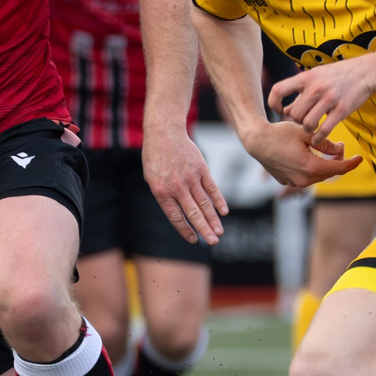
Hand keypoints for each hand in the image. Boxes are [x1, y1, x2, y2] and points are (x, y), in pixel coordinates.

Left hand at [141, 120, 228, 244]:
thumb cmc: (155, 157)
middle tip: (213, 242)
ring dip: (213, 219)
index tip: (194, 240)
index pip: (176, 217)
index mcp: (162, 192)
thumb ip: (165, 196)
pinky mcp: (201, 169)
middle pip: (193, 213)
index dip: (185, 230)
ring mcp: (191, 178)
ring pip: (204, 203)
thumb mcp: (152, 178)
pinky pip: (212, 188)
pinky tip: (223, 212)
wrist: (165, 133)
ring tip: (220, 233)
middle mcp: (177, 187)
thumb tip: (180, 213)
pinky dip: (218, 201)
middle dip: (204, 230)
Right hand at [242, 119, 360, 190]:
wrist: (256, 141)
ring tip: (325, 149)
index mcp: (310, 167)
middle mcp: (303, 179)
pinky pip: (306, 177)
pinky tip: (310, 155)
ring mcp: (294, 182)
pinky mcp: (287, 181)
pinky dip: (312, 168)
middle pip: (329, 173)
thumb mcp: (305, 133)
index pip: (339, 169)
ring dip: (325, 165)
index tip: (360, 158)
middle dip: (338, 161)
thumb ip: (325, 143)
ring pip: (318, 176)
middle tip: (339, 145)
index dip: (352, 163)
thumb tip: (339, 149)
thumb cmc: (280, 133)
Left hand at [269, 55, 375, 139]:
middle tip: (302, 121)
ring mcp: (329, 99)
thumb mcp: (315, 76)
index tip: (280, 110)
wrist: (365, 72)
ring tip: (312, 127)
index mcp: (306, 77)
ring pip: (308, 124)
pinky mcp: (342, 110)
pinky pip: (324, 130)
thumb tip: (285, 111)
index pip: (279, 90)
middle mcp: (316, 87)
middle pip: (295, 114)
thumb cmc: (337, 75)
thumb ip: (300, 93)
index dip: (274, 103)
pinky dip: (319, 137)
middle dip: (296, 121)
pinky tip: (318, 137)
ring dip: (308, 129)